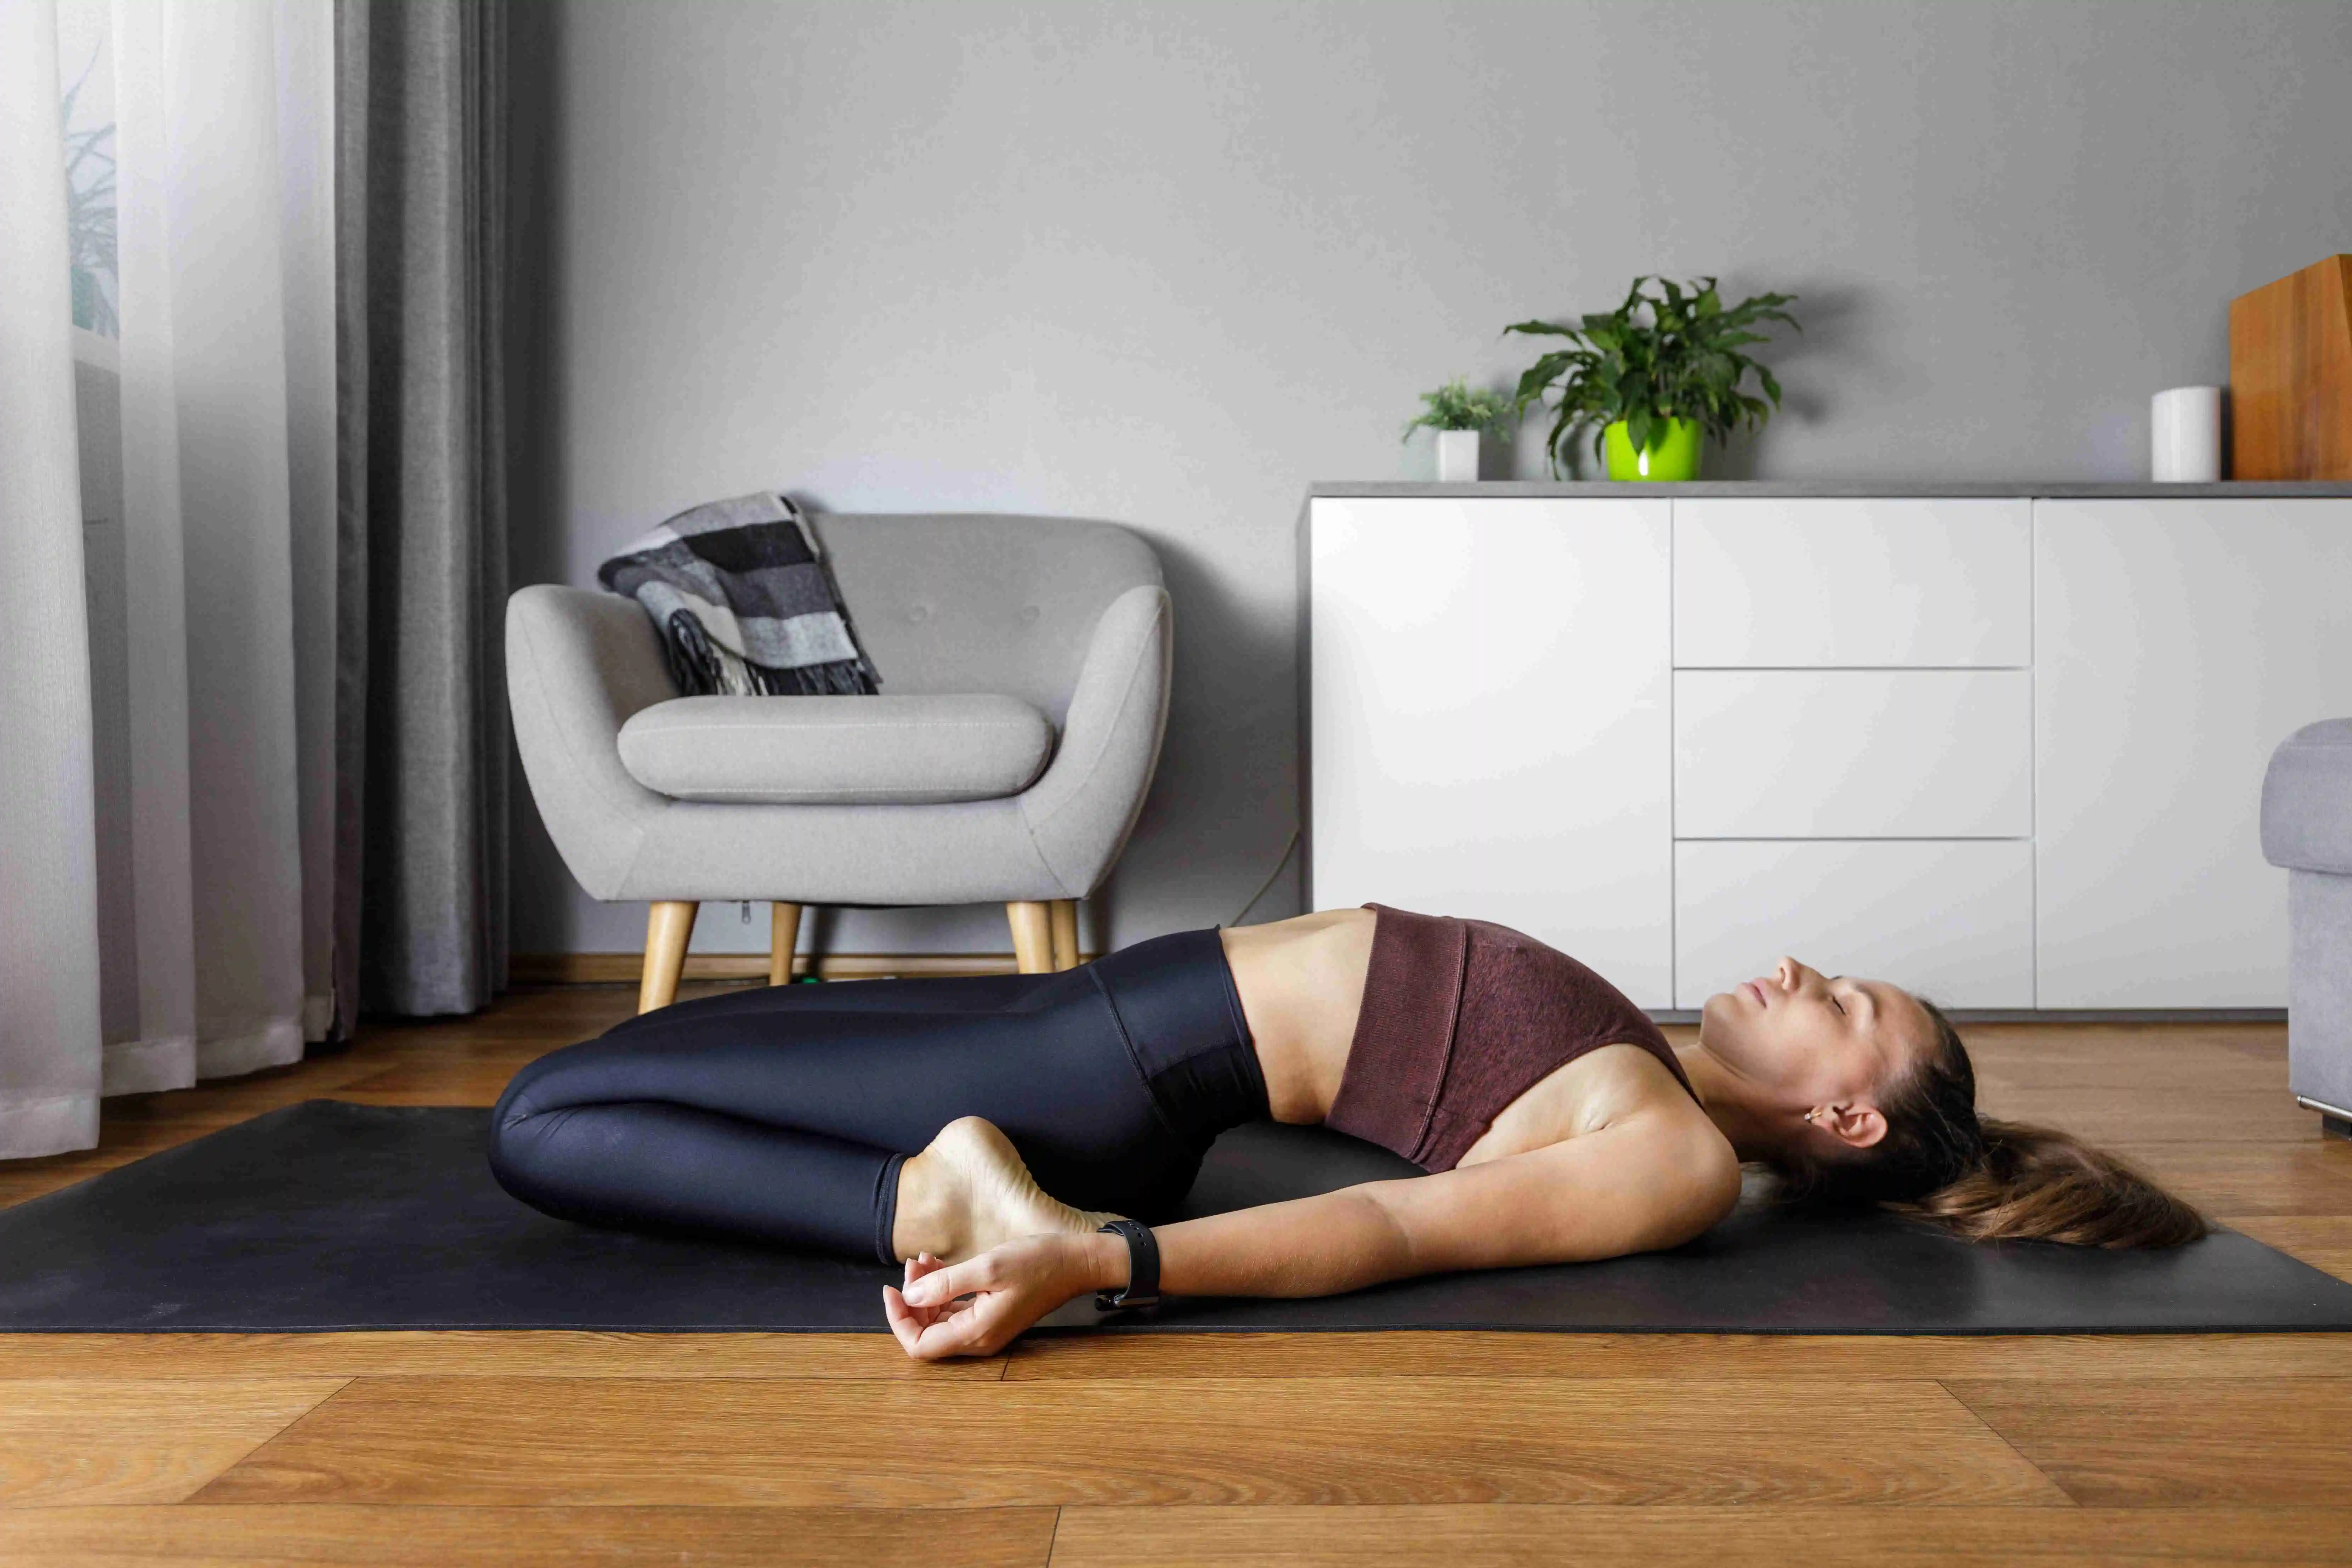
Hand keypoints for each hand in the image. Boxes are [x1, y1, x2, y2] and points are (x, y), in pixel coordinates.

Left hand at [881, 1232, 1105, 1359]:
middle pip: (926, 1332)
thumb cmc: (1037, 1262)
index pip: (919, 1345)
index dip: (899, 1319)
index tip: (891, 1287)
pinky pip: (955, 1311)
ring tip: (924, 1259)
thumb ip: (946, 1284)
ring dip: (926, 1291)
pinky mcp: (991, 1316)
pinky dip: (942, 1290)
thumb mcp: (988, 1267)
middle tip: (914, 1263)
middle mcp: (978, 1339)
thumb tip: (909, 1297)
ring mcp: (985, 1329)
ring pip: (939, 1319)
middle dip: (912, 1298)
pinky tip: (940, 1265)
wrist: (1075, 1263)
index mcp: (976, 1333)